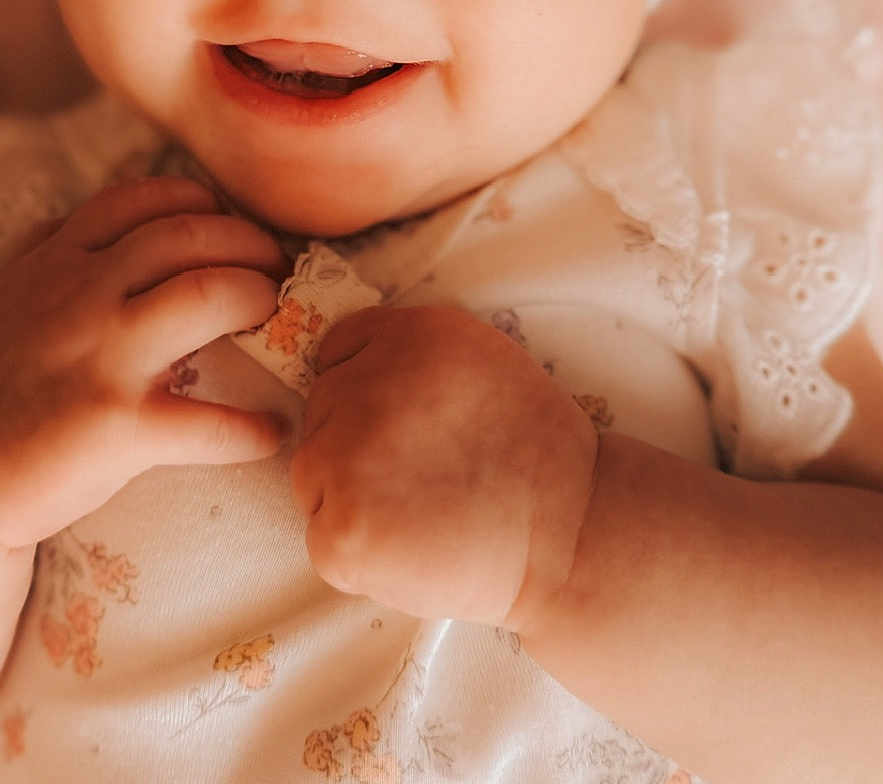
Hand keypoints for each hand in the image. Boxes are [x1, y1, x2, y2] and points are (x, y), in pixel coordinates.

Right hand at [0, 176, 290, 552]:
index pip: (136, 201)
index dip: (195, 201)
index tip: (222, 217)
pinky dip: (250, 428)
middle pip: (189, 236)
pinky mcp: (118, 429)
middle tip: (274, 266)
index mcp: (51, 265)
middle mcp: (79, 297)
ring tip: (274, 315)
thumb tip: (78, 215)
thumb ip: (40, 255)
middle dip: (247, 242)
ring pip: (209, 295)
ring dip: (257, 297)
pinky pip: (209, 422)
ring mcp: (101, 360)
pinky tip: (268, 431)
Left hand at [288, 304, 598, 629]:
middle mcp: (368, 386)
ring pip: (312, 471)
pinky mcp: (341, 529)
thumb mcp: (477, 357)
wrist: (570, 536)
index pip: (337, 351)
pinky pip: (319, 531)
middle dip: (357, 440)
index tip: (404, 423)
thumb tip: (343, 363)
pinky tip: (407, 544)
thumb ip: (407, 350)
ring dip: (350, 493)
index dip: (366, 390)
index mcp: (407, 335)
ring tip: (416, 509)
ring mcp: (347, 459)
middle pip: (321, 411)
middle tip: (421, 472)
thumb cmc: (530, 450)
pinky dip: (354, 547)